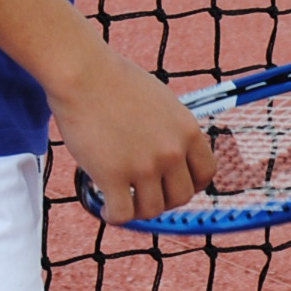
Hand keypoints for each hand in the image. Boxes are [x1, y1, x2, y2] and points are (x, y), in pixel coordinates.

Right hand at [48, 40, 214, 222]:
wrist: (83, 74)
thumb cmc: (115, 82)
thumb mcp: (161, 102)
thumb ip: (171, 130)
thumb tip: (174, 154)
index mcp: (188, 130)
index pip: (206, 174)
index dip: (191, 184)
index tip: (172, 184)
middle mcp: (172, 151)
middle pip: (181, 196)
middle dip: (163, 199)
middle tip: (144, 193)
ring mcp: (144, 165)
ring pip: (152, 209)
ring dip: (137, 209)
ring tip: (122, 200)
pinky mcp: (114, 175)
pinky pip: (122, 213)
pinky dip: (114, 216)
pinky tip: (106, 209)